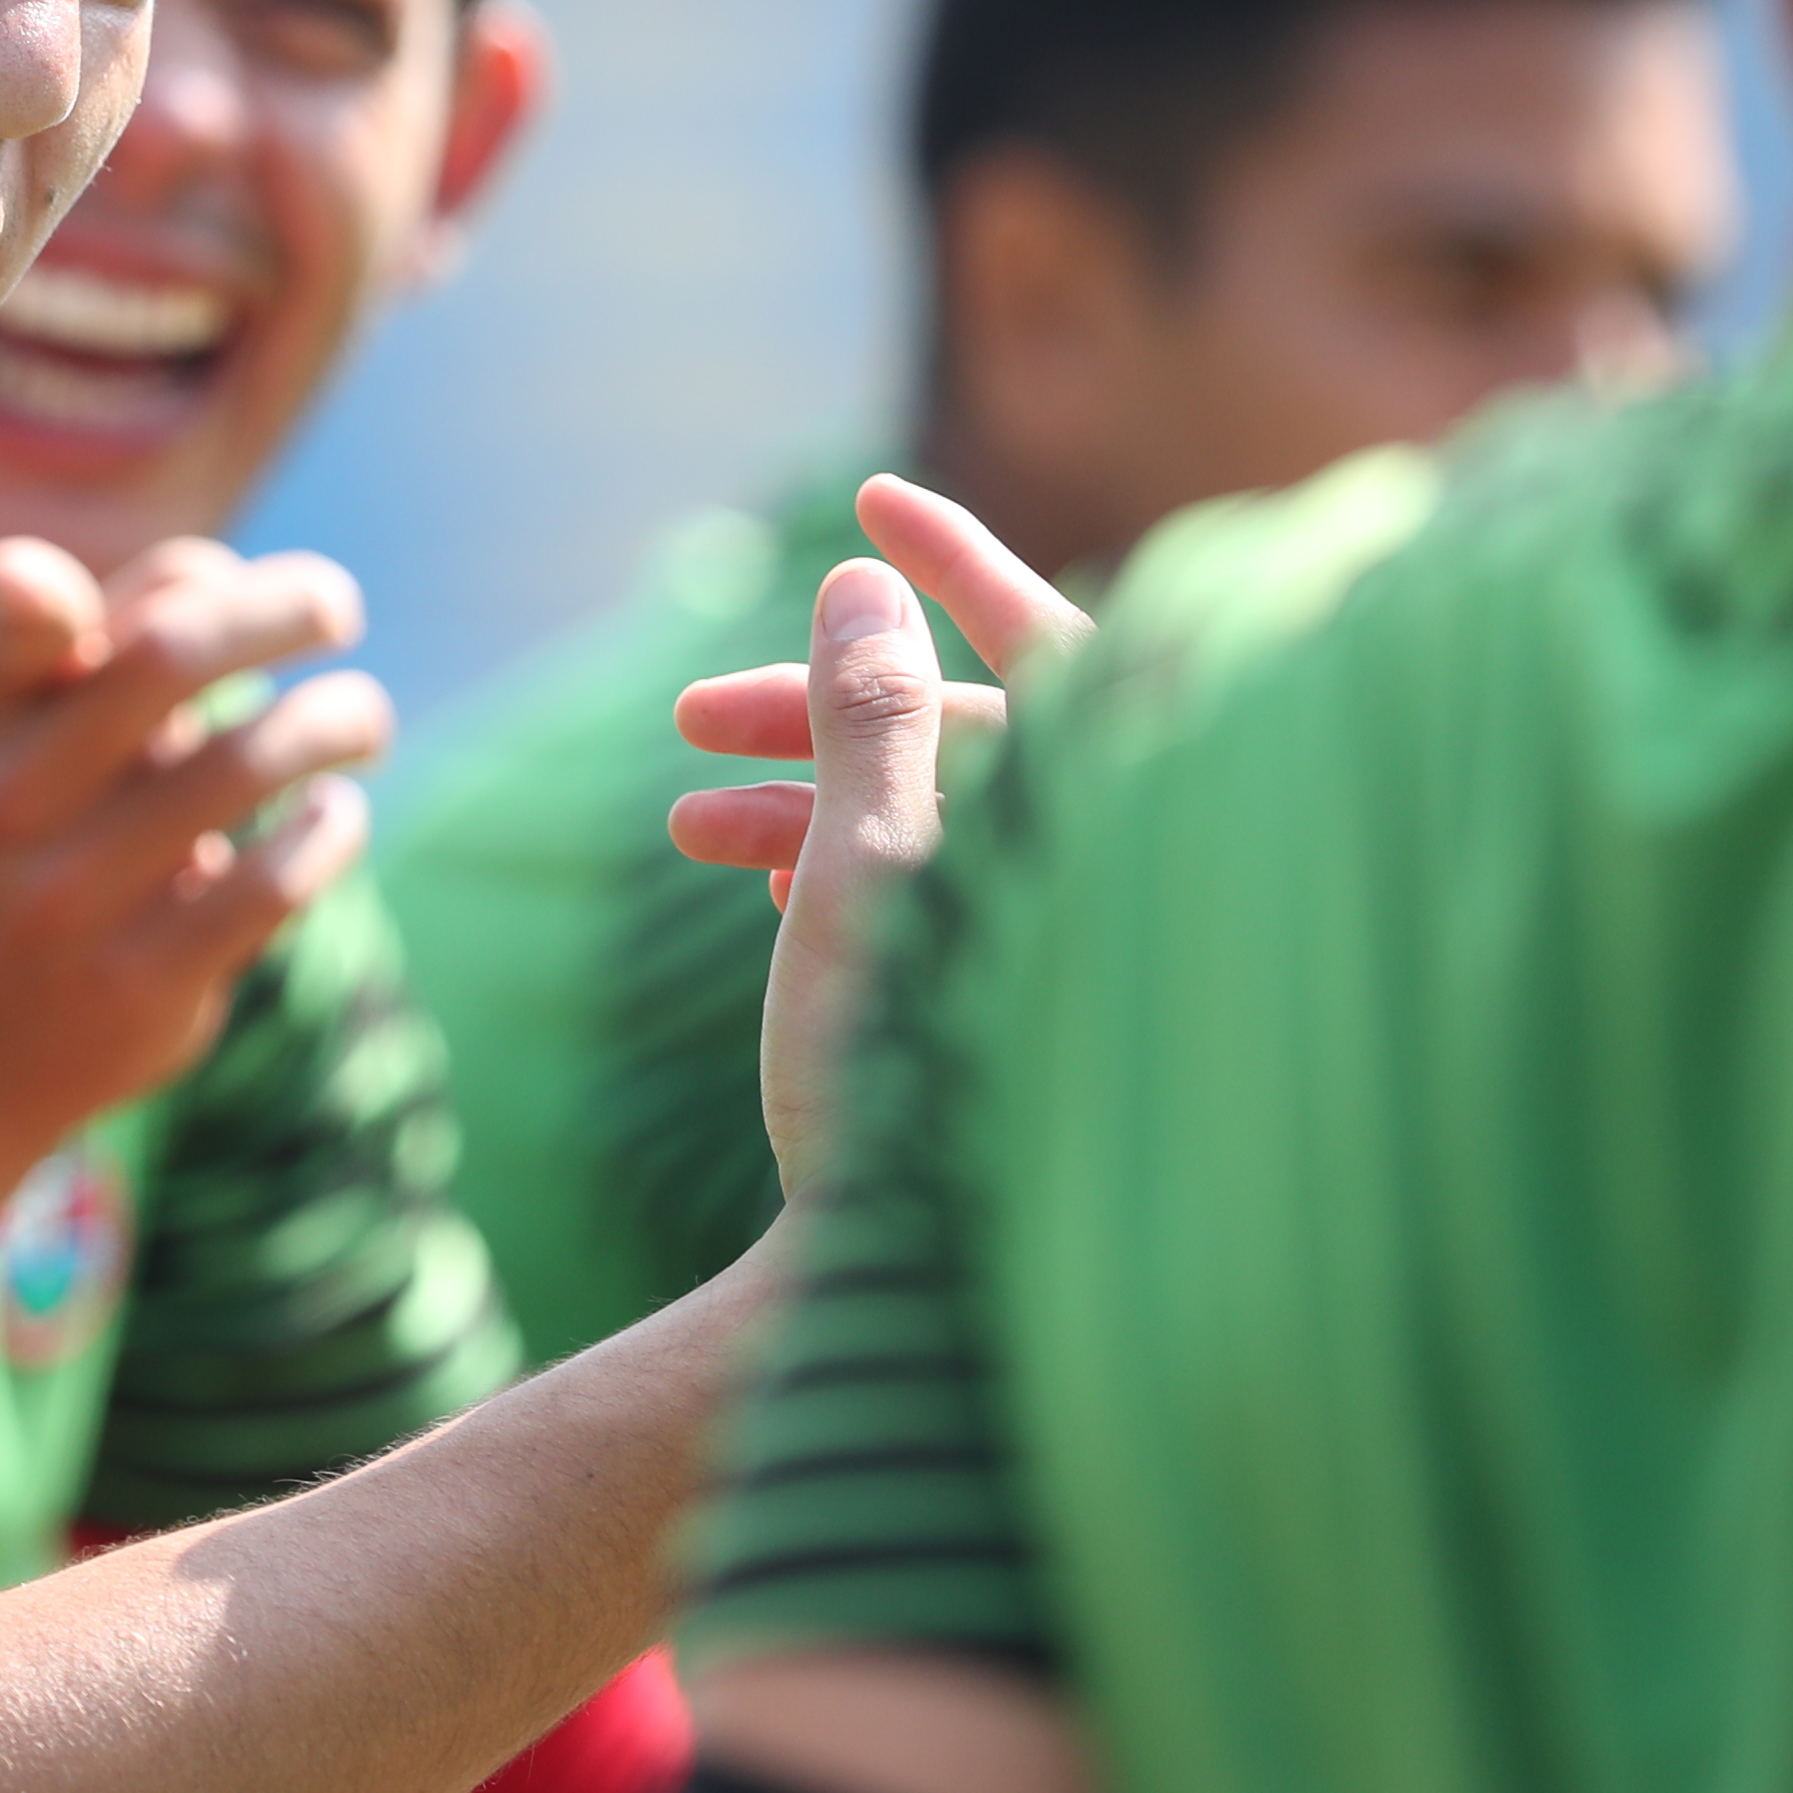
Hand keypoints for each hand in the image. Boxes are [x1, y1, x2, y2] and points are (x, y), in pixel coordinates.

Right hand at [0, 535, 390, 1219]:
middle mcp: (12, 797)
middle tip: (338, 608)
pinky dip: (326, 833)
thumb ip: (89, 642)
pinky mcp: (140, 982)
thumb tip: (216, 570)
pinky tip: (337, 814)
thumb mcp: (7, 736)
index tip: (223, 575)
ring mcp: (72, 895)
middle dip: (278, 610)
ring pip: (239, 766)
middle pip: (166, 657)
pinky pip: (267, 887)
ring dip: (332, 720)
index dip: (157, 572)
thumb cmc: (24, 839)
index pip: (47, 605)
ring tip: (361, 719)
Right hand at [663, 475, 1087, 1189]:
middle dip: (816, 712)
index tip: (867, 496)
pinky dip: (849, 871)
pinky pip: (940, 895)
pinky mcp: (1028, 1007)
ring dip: (806, 799)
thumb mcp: (863, 867)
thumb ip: (872, 715)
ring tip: (678, 829)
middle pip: (971, 736)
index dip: (962, 560)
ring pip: (940, 821)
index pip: (1058, 639)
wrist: (916, 1295)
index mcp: (1110, 823)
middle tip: (684, 718)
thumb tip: (867, 583)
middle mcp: (1114, 874)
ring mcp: (1075, 945)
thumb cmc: (896, 1080)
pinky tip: (753, 878)